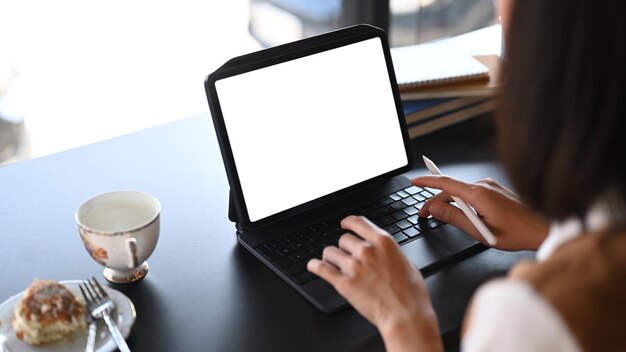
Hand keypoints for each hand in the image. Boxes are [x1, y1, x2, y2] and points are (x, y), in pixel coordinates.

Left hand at [307, 216, 442, 351]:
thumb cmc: (411, 294)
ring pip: (330, 252)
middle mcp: (366, 250)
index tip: (344, 224)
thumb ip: (390, 254)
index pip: (358, 223)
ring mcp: (353, 266)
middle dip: (344, 247)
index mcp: (383, 242)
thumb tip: (384, 253)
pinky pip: (321, 269)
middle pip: (344, 239)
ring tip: (332, 262)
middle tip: (347, 256)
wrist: (406, 315)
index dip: (348, 222)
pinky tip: (313, 266)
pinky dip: (315, 266)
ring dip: (331, 257)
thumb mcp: (407, 263)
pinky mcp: (344, 283)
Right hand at [413, 176, 548, 250]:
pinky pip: (472, 194)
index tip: (414, 181)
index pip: (446, 183)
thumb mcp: (480, 231)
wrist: (543, 230)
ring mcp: (491, 186)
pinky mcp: (495, 191)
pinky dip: (462, 202)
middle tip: (424, 215)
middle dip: (435, 201)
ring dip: (449, 203)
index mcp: (479, 193)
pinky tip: (463, 215)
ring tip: (445, 219)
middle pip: (451, 190)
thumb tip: (435, 208)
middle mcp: (484, 185)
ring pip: (461, 193)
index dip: (427, 182)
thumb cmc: (517, 233)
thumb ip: (454, 217)